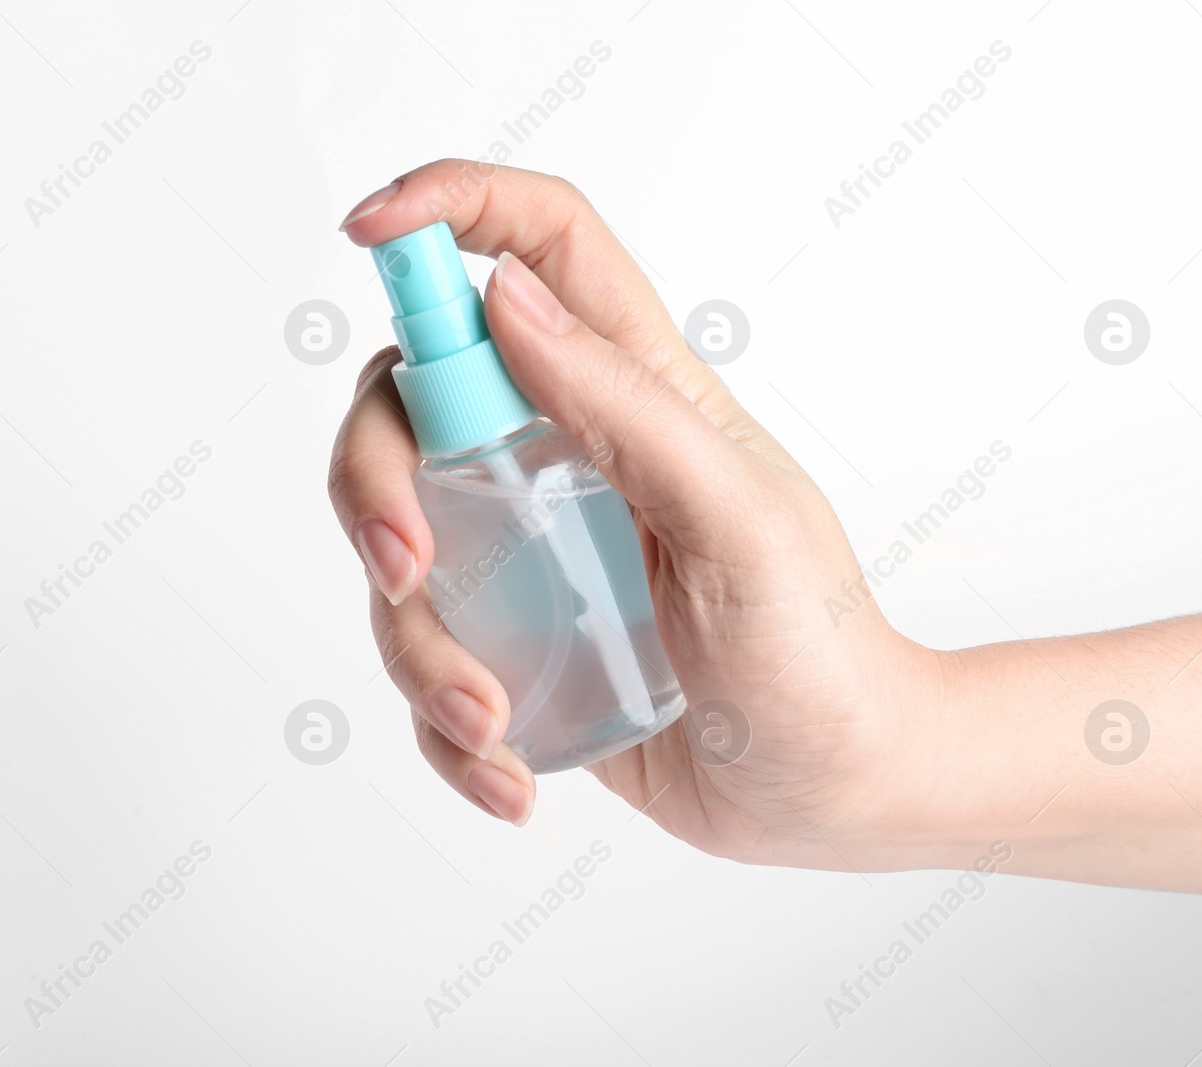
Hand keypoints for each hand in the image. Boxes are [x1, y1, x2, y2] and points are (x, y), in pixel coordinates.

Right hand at [330, 159, 941, 867]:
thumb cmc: (818, 651)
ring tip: (497, 728)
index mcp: (635, 393)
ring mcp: (527, 553)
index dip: (449, 206)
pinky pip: (425, 664)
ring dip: (421, 651)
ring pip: (397, 552)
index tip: (367, 231)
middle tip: (409, 573)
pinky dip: (446, 730)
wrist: (834, 790)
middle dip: (373, 485)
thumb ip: (626, 408)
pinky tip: (512, 778)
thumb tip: (502, 298)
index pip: (539, 248)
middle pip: (407, 406)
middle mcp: (564, 456)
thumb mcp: (737, 524)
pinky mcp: (510, 644)